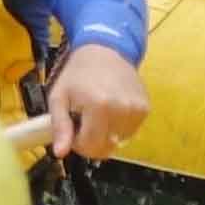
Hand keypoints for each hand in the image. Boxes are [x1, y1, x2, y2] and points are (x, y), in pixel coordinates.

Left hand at [42, 42, 147, 164]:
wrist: (105, 51)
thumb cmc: (78, 74)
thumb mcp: (59, 97)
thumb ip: (60, 126)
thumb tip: (60, 153)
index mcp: (99, 106)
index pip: (90, 147)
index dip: (78, 143)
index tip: (73, 128)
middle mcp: (122, 110)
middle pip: (107, 148)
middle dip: (92, 141)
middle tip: (84, 122)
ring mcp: (137, 110)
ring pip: (119, 142)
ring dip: (106, 134)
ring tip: (98, 113)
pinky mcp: (145, 109)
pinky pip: (129, 132)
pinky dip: (119, 127)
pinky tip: (112, 110)